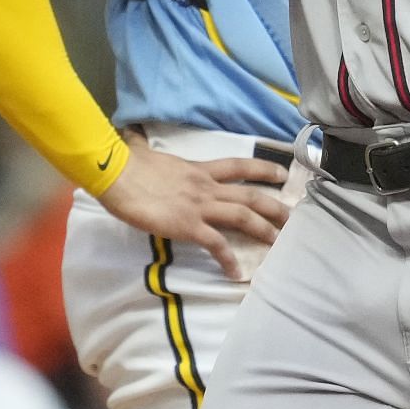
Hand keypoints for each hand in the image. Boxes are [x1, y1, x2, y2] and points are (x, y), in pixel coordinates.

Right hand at [96, 133, 291, 280]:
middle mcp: (205, 186)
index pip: (239, 166)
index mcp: (198, 169)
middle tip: (292, 217)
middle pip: (250, 194)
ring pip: (242, 216)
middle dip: (274, 206)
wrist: (117, 175)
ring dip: (263, 230)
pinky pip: (216, 244)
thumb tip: (132, 136)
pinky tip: (236, 272)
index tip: (282, 174)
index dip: (263, 169)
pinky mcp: (188, 226)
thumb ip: (144, 146)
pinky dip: (228, 259)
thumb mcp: (142, 150)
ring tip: (277, 243)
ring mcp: (199, 206)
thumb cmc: (126, 163)